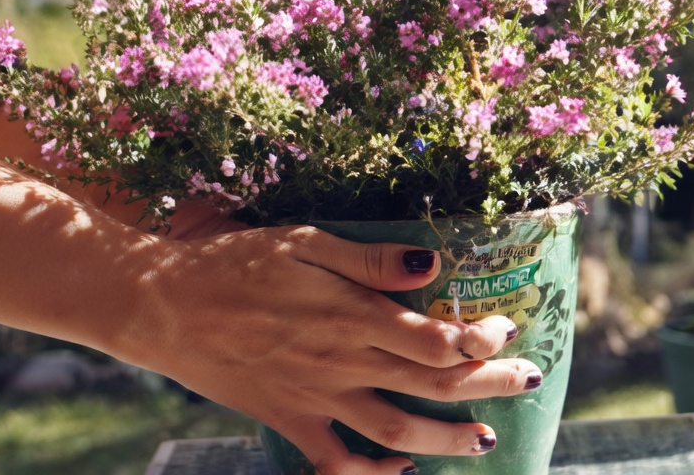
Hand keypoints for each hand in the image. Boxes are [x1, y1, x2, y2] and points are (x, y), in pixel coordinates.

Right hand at [118, 226, 542, 474]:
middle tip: (530, 381)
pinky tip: (398, 469)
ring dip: (446, 439)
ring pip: (395, 429)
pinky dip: (369, 473)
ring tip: (485, 441)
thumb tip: (432, 263)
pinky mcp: (287, 418)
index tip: (506, 327)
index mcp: (350, 315)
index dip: (480, 339)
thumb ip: (370, 259)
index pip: (435, 338)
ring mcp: (315, 397)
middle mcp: (341, 362)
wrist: (163, 306)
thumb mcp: (303, 242)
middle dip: (489, 385)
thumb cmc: (234, 263)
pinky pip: (335, 460)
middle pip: (431, 383)